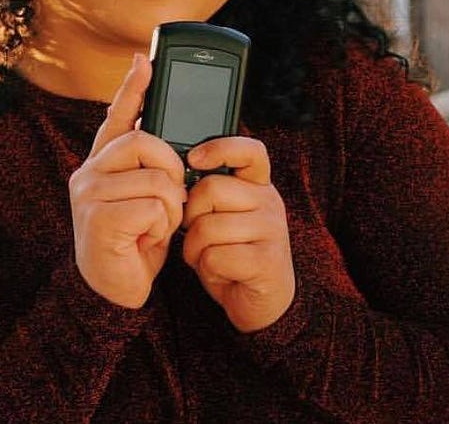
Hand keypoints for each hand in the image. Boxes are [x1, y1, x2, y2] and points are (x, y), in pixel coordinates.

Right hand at [68, 54, 187, 308]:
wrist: (115, 293)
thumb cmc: (135, 242)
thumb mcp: (147, 199)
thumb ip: (151, 168)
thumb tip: (172, 137)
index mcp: (100, 164)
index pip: (117, 117)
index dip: (133, 88)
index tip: (145, 60)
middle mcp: (88, 173)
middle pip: (144, 141)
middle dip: (172, 168)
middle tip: (172, 198)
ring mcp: (90, 195)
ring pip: (155, 178)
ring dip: (169, 207)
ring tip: (157, 225)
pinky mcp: (99, 220)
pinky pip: (152, 207)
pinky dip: (161, 226)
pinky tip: (147, 239)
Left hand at [182, 137, 294, 331]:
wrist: (260, 302)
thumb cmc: (232, 252)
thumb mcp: (222, 215)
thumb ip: (209, 193)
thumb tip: (176, 176)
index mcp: (258, 185)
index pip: (250, 151)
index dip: (220, 147)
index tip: (194, 158)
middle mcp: (270, 202)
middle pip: (211, 189)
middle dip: (190, 215)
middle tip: (197, 234)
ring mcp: (272, 231)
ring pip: (207, 226)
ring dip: (194, 248)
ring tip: (208, 256)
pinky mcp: (267, 262)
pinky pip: (215, 256)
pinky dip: (206, 268)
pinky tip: (220, 272)